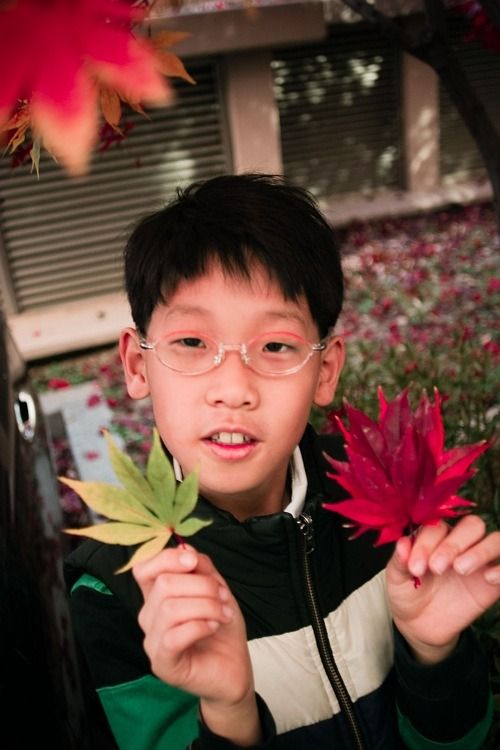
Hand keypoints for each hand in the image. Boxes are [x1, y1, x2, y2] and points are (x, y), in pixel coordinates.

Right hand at [133, 546, 260, 744]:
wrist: (234, 667)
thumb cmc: (222, 626)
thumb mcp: (216, 588)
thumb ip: (200, 567)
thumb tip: (185, 548)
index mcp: (158, 595)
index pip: (144, 568)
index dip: (167, 558)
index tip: (193, 560)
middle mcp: (149, 616)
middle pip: (164, 584)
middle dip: (202, 585)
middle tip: (223, 596)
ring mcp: (152, 641)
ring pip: (170, 608)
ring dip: (206, 606)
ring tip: (223, 613)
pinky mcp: (162, 663)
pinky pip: (173, 636)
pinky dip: (200, 625)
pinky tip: (213, 627)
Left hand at [386, 515, 499, 663]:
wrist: (419, 626)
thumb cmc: (408, 593)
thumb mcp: (396, 579)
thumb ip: (399, 561)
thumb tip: (402, 543)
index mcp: (435, 536)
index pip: (438, 527)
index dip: (426, 543)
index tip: (415, 567)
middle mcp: (460, 543)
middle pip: (471, 526)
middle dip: (454, 544)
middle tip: (437, 568)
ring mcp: (479, 561)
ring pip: (494, 539)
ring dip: (480, 551)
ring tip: (460, 569)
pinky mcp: (492, 583)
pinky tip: (487, 578)